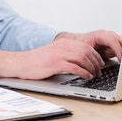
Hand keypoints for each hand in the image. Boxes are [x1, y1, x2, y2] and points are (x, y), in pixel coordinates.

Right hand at [0, 30, 121, 80]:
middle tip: (100, 71)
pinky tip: (86, 77)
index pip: (86, 46)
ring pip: (84, 58)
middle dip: (97, 62)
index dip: (96, 56)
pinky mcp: (56, 63)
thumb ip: (67, 56)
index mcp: (64, 43)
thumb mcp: (54, 55)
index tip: (100, 64)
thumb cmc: (36, 62)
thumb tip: (82, 63)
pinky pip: (75, 67)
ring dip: (92, 68)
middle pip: (88, 51)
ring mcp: (59, 54)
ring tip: (94, 75)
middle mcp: (63, 46)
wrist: (20, 63)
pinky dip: (84, 72)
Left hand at [56, 30, 121, 60]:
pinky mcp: (114, 43)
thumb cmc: (82, 43)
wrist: (80, 40)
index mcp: (101, 35)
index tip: (121, 59)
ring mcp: (112, 38)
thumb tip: (100, 64)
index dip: (118, 50)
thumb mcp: (87, 50)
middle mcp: (108, 35)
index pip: (113, 41)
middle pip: (121, 41)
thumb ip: (94, 55)